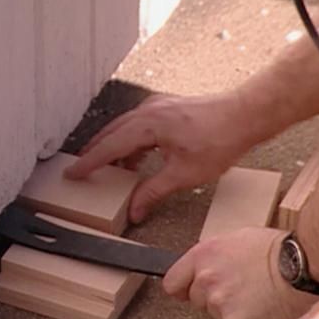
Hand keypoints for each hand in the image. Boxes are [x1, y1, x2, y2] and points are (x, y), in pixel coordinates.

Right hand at [64, 93, 252, 222]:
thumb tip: (134, 211)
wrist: (245, 115)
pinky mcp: (166, 109)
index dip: (89, 163)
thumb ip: (153, 192)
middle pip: (110, 134)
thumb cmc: (220, 139)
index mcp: (147, 125)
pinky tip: (133, 159)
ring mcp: (157, 107)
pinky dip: (129, 143)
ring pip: (123, 129)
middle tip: (80, 170)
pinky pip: (137, 126)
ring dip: (112, 149)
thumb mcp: (183, 174)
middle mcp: (147, 112)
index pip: (108, 147)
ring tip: (104, 169)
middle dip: (94, 154)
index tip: (72, 174)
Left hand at [162, 228, 318, 318]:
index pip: (172, 283)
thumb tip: (201, 269)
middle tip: (238, 288)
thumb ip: (211, 257)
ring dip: (231, 310)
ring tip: (254, 294)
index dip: (183, 288)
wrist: (302, 264)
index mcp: (202, 256)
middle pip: (196, 301)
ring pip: (216, 315)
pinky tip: (262, 307)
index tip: (189, 291)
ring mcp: (219, 302)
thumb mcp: (234, 240)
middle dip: (213, 298)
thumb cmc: (276, 249)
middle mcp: (205, 279)